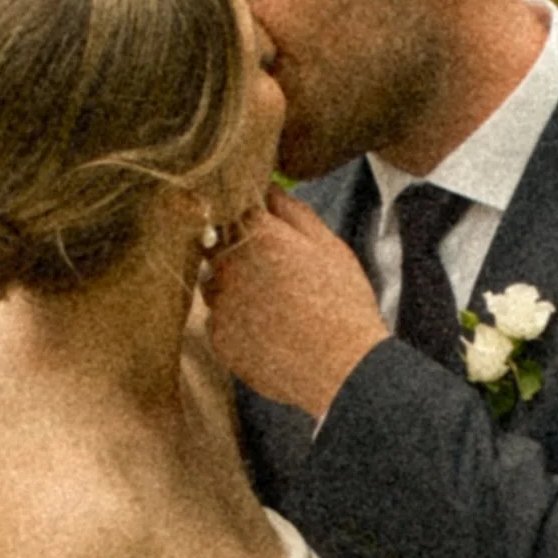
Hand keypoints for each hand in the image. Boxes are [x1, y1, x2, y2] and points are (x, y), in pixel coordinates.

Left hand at [203, 189, 388, 419]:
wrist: (341, 367)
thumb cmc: (342, 302)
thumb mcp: (328, 246)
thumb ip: (292, 213)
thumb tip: (267, 190)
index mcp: (256, 234)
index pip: (231, 210)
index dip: (245, 219)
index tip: (260, 231)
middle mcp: (228, 265)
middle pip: (216, 247)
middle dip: (238, 254)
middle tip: (274, 274)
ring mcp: (219, 304)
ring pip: (215, 286)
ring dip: (234, 289)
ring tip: (274, 307)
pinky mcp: (219, 338)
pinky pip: (219, 322)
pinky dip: (237, 324)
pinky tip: (269, 332)